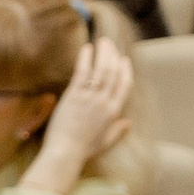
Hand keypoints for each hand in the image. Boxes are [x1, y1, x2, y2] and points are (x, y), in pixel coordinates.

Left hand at [30, 39, 133, 178]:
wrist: (64, 153)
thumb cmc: (83, 150)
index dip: (125, 70)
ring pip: (101, 69)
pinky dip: (86, 58)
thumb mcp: (106, 142)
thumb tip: (129, 123)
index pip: (125, 84)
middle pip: (113, 72)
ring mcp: (90, 98)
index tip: (124, 59)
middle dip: (113, 55)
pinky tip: (86, 48)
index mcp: (114, 112)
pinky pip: (83, 72)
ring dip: (103, 52)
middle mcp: (104, 102)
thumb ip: (118, 131)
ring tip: (102, 41)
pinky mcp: (74, 96)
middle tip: (110, 44)